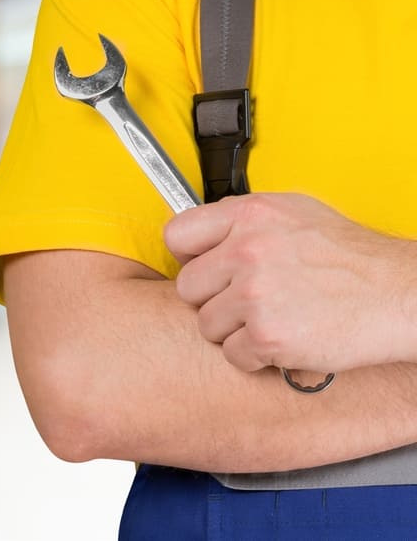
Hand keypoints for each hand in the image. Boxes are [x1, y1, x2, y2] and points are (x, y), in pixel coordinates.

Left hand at [163, 193, 416, 372]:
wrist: (400, 295)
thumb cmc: (353, 258)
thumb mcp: (294, 214)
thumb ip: (243, 222)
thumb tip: (205, 234)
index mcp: (249, 215)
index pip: (177, 235)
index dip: (188, 257)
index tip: (203, 267)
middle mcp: (247, 251)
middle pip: (187, 287)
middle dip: (212, 298)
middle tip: (246, 300)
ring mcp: (255, 295)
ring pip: (207, 325)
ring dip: (233, 329)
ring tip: (271, 318)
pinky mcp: (267, 336)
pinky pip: (232, 354)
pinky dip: (255, 356)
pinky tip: (282, 339)